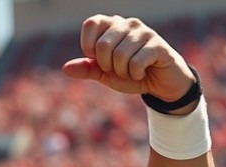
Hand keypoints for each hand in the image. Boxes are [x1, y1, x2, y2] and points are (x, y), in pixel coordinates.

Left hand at [61, 15, 194, 102]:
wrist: (159, 83)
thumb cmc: (130, 73)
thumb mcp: (104, 73)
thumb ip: (86, 69)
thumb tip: (65, 68)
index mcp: (112, 25)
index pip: (91, 23)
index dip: (89, 45)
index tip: (97, 58)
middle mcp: (128, 24)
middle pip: (103, 45)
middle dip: (107, 65)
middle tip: (119, 68)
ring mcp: (144, 32)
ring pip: (119, 56)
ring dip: (123, 71)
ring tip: (132, 70)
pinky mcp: (158, 45)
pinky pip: (136, 63)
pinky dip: (136, 74)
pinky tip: (143, 72)